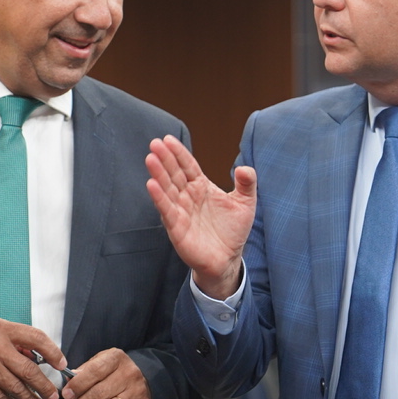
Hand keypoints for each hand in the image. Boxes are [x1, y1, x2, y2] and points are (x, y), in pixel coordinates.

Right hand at [0, 318, 65, 398]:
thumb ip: (15, 339)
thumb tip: (35, 355)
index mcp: (3, 330)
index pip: (36, 338)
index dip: (52, 351)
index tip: (61, 363)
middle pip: (29, 370)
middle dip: (44, 385)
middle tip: (52, 394)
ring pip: (16, 388)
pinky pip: (0, 398)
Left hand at [59, 348, 150, 398]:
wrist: (143, 386)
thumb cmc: (115, 374)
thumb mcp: (101, 363)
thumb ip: (85, 371)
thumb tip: (69, 381)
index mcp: (117, 359)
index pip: (95, 371)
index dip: (78, 384)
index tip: (66, 395)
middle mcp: (129, 375)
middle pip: (99, 394)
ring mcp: (136, 395)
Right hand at [145, 135, 256, 298]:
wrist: (227, 259)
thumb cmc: (233, 230)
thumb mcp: (245, 203)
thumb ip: (247, 184)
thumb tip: (244, 168)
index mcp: (202, 187)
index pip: (188, 166)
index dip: (179, 153)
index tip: (168, 139)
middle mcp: (188, 196)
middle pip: (175, 174)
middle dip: (165, 159)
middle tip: (155, 143)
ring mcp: (181, 211)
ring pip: (168, 189)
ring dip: (158, 174)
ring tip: (150, 159)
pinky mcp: (177, 227)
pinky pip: (167, 210)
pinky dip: (159, 198)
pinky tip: (151, 184)